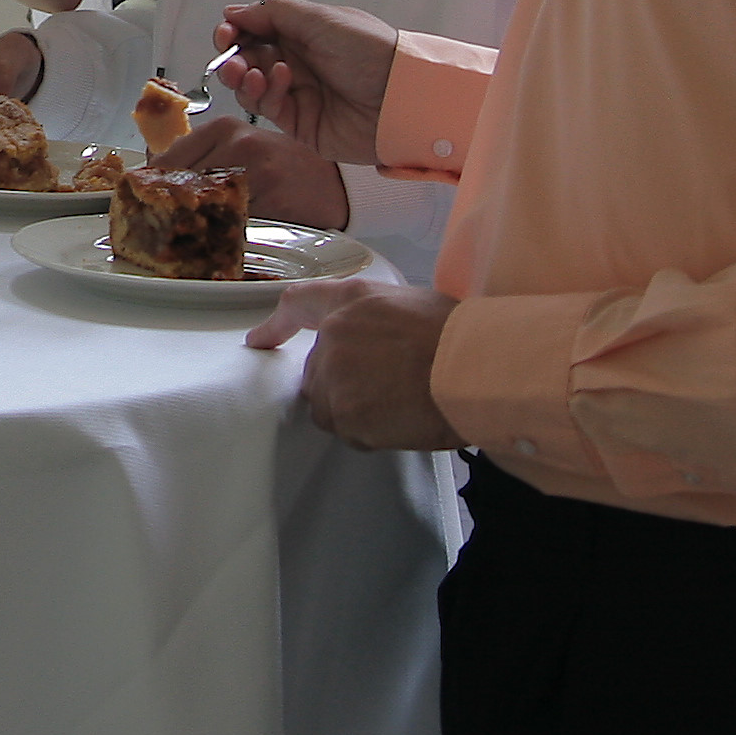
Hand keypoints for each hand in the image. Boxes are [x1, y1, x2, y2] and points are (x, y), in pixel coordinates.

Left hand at [155, 114, 350, 228]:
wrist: (335, 181)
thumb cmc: (285, 166)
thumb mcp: (242, 149)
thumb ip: (204, 157)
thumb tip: (156, 172)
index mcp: (224, 127)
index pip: (171, 156)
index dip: (153, 182)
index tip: (139, 199)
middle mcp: (237, 142)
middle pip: (183, 179)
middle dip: (168, 205)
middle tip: (156, 226)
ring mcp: (254, 167)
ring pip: (205, 200)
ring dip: (192, 222)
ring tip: (184, 236)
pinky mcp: (271, 194)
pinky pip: (233, 219)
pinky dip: (220, 233)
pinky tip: (216, 241)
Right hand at [212, 0, 398, 168]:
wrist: (400, 96)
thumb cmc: (372, 51)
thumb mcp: (320, 18)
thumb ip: (273, 13)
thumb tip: (234, 12)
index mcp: (302, 33)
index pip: (254, 31)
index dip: (235, 32)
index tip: (226, 33)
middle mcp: (297, 62)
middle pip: (247, 60)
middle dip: (233, 57)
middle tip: (231, 57)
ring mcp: (297, 94)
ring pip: (251, 87)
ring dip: (243, 77)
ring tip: (250, 72)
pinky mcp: (299, 123)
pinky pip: (268, 109)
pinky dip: (265, 93)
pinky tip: (277, 80)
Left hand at [242, 274, 460, 449]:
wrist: (476, 368)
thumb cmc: (461, 338)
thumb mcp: (413, 307)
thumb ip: (376, 323)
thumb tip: (374, 347)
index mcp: (353, 301)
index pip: (299, 304)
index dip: (276, 325)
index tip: (259, 341)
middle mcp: (334, 334)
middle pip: (318, 372)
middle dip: (344, 386)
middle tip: (388, 390)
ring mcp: (335, 374)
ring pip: (330, 406)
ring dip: (357, 412)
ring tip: (400, 404)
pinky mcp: (344, 412)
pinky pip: (349, 432)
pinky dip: (372, 434)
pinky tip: (402, 419)